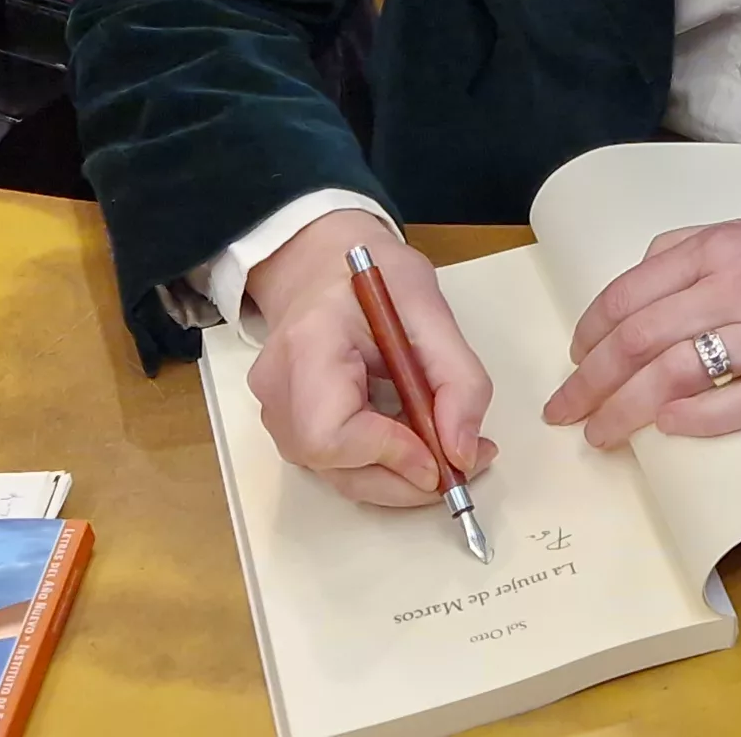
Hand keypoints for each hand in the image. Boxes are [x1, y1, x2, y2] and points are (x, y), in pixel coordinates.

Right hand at [242, 209, 499, 507]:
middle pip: (333, 465)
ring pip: (337, 475)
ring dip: (398, 477)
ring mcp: (277, 410)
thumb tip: (463, 453)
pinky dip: (383, 465)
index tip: (441, 455)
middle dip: (404, 479)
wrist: (321, 262)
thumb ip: (458, 381)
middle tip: (462, 464)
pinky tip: (415, 442)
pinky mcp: (289, 425)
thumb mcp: (432, 310)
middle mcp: (280, 386)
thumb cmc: (371, 276)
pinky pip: (337, 465)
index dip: (387, 453)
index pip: (329, 432)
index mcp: (309, 344)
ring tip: (445, 449)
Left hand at [544, 191, 740, 449]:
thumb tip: (648, 273)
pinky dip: (700, 418)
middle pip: (636, 342)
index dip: (587, 338)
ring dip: (627, 411)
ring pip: (675, 374)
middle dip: (589, 385)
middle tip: (565, 414)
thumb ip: (698, 245)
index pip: (627, 299)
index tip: (572, 365)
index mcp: (717, 250)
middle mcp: (735, 287)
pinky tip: (672, 430)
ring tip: (603, 436)